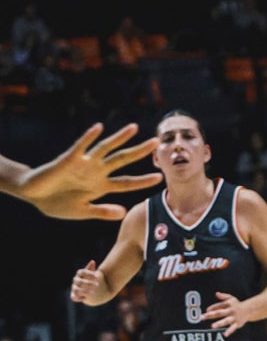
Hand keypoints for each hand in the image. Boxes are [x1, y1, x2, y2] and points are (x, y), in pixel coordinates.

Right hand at [16, 123, 161, 220]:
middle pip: (122, 159)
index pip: (127, 182)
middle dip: (139, 151)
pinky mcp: (68, 159)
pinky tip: (99, 128)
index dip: (143, 181)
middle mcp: (96, 172)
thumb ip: (103, 212)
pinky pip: (81, 146)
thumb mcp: (83, 212)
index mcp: (101, 186)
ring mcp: (84, 163)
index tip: (160, 178)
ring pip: (106, 148)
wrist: (33, 194)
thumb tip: (124, 212)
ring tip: (134, 128)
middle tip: (156, 142)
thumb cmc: (58, 203)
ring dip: (120, 138)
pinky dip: (89, 137)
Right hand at [71, 260, 103, 303]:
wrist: (97, 290)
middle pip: (79, 281)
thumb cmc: (95, 280)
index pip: (82, 272)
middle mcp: (76, 280)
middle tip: (97, 285)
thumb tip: (92, 261)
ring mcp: (75, 288)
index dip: (89, 274)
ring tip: (92, 292)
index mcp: (80, 274)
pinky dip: (78, 298)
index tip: (97, 276)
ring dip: (84, 291)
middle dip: (88, 283)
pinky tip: (85, 298)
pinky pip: (73, 297)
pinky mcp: (75, 295)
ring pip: (76, 289)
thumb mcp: (95, 274)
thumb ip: (92, 269)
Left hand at [202, 291, 248, 336]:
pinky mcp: (237, 324)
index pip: (219, 306)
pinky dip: (229, 331)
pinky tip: (225, 334)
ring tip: (212, 326)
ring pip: (226, 321)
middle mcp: (231, 311)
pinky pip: (233, 328)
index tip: (206, 310)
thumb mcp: (231, 298)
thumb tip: (216, 293)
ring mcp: (234, 318)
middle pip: (220, 313)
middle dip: (211, 315)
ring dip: (219, 323)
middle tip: (202, 317)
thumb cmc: (237, 304)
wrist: (250, 310)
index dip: (212, 308)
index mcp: (228, 304)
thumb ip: (223, 296)